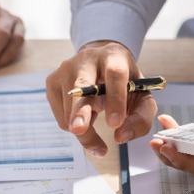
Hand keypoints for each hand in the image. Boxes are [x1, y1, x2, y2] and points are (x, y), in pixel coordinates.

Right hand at [45, 41, 157, 156]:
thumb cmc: (124, 84)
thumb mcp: (141, 96)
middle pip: (81, 85)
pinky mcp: (52, 82)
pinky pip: (62, 117)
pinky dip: (74, 125)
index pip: (115, 75)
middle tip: (80, 130)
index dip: (115, 99)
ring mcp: (65, 69)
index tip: (115, 124)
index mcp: (114, 57)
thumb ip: (140, 118)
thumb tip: (121, 136)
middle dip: (81, 110)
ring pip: (70, 109)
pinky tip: (84, 113)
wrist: (101, 64)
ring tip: (95, 121)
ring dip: (85, 130)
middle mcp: (86, 59)